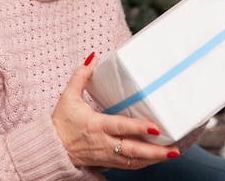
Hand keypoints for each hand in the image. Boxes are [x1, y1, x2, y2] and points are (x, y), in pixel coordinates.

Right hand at [52, 55, 179, 169]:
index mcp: (96, 125)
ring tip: (172, 153)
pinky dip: (144, 163)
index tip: (155, 127)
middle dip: (154, 151)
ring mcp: (106, 155)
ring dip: (153, 159)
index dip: (137, 129)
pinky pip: (128, 166)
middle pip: (132, 150)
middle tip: (173, 149)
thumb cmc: (61, 122)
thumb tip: (93, 58)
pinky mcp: (107, 162)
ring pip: (133, 161)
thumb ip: (81, 76)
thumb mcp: (68, 97)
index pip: (120, 128)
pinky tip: (156, 158)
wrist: (51, 148)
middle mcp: (104, 143)